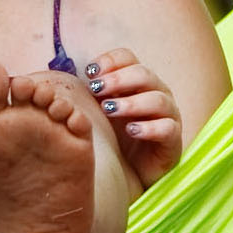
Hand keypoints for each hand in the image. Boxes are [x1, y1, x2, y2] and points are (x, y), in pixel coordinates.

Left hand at [84, 48, 181, 190]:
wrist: (130, 174)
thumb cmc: (112, 137)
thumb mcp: (96, 113)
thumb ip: (86, 94)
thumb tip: (59, 78)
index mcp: (136, 82)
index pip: (128, 58)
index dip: (110, 61)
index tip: (90, 73)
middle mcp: (156, 93)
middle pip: (144, 74)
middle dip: (118, 79)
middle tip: (96, 89)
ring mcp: (168, 116)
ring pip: (158, 99)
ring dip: (131, 102)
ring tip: (109, 110)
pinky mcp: (173, 141)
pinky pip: (167, 128)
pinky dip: (149, 128)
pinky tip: (131, 130)